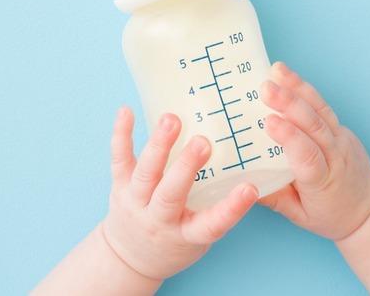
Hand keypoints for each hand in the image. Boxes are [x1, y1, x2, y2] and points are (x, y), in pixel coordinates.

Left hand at [102, 107, 258, 280]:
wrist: (129, 259)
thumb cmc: (175, 242)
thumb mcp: (199, 236)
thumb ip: (217, 205)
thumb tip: (250, 166)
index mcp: (186, 235)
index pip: (212, 225)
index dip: (232, 208)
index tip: (250, 188)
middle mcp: (159, 220)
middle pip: (171, 194)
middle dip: (186, 167)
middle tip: (202, 143)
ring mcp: (136, 202)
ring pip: (146, 173)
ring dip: (159, 144)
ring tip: (171, 120)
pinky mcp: (119, 187)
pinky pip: (119, 160)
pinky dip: (121, 135)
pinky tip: (126, 111)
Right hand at [259, 62, 369, 240]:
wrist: (369, 211)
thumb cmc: (331, 216)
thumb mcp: (298, 216)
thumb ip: (273, 198)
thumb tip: (241, 185)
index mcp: (323, 181)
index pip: (307, 154)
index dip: (289, 136)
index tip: (269, 121)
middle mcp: (336, 156)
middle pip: (314, 125)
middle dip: (290, 103)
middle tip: (265, 88)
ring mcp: (342, 139)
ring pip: (320, 110)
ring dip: (298, 88)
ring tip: (277, 71)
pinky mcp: (343, 129)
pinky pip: (323, 107)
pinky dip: (305, 90)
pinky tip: (287, 76)